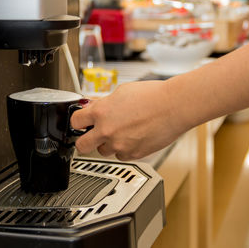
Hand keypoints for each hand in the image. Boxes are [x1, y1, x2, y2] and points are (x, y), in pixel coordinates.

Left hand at [70, 80, 184, 159]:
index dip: (77, 121)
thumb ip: (104, 102)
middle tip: (90, 136)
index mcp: (101, 112)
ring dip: (107, 144)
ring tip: (120, 133)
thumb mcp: (122, 91)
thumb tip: (94, 106)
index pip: (75, 121)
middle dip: (84, 140)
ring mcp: (119, 145)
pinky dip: (124, 150)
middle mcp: (106, 130)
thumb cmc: (152, 96)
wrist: (174, 106)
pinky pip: (121, 156)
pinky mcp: (133, 154)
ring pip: (103, 152)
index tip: (81, 122)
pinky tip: (132, 138)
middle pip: (81, 145)